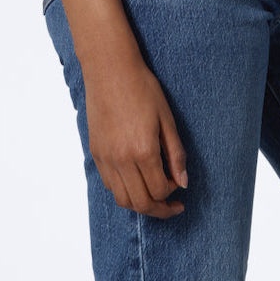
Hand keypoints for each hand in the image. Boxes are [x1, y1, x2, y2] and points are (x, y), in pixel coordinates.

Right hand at [82, 52, 187, 217]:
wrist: (111, 70)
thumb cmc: (142, 88)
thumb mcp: (167, 119)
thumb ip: (176, 154)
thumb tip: (183, 182)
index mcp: (143, 150)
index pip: (160, 190)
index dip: (173, 193)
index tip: (179, 183)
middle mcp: (122, 159)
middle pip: (141, 203)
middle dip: (160, 210)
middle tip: (172, 206)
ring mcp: (106, 158)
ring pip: (123, 200)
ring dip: (141, 204)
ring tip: (154, 196)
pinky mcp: (96, 153)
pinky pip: (109, 185)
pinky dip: (124, 190)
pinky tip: (136, 180)